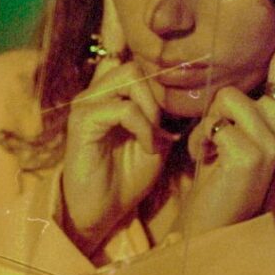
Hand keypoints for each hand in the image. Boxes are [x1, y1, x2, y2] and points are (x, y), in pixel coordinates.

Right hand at [61, 0, 175, 256]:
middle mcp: (96, 91)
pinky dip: (142, 125)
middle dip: (160, 93)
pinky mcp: (81, 121)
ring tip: (158, 135)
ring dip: (152, 107)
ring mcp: (86, 103)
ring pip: (129, 77)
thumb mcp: (157, 139)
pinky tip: (149, 147)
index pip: (139, 63)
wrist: (101, 211)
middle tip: (168, 125)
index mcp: (111, 93)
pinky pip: (121, 108)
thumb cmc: (128, 176)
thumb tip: (192, 92)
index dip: (164, 80)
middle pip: (136, 64)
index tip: (182, 106)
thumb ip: (166, 114)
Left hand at [182, 25, 274, 236]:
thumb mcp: (227, 138)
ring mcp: (270, 144)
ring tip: (212, 153)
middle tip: (213, 143)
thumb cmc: (215, 178)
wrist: (209, 225)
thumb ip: (234, 112)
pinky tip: (209, 163)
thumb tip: (226, 83)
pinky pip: (217, 126)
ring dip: (206, 127)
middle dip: (213, 112)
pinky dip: (203, 143)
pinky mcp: (252, 156)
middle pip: (236, 90)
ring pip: (225, 102)